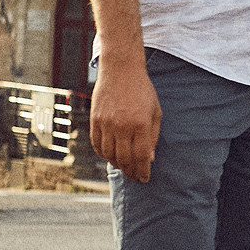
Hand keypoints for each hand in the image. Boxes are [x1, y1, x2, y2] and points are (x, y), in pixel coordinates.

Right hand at [91, 59, 161, 181]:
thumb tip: (149, 159)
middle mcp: (122, 126)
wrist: (121, 70)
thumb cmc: (142, 90)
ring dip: (116, 164)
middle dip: (130, 171)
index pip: (141, 156)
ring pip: (108, 154)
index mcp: (140, 124)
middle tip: (133, 177)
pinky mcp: (95, 120)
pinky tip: (109, 156)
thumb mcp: (155, 112)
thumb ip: (153, 136)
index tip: (144, 179)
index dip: (143, 171)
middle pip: (124, 159)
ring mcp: (106, 123)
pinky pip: (97, 144)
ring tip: (123, 167)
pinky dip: (102, 154)